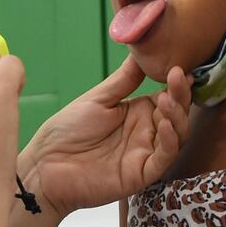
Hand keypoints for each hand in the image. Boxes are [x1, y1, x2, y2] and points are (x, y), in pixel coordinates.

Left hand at [21, 56, 191, 216]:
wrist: (44, 165)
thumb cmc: (66, 131)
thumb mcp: (97, 99)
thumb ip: (123, 81)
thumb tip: (140, 52)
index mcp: (137, 112)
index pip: (167, 96)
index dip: (176, 83)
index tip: (178, 68)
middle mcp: (145, 132)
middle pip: (176, 114)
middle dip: (180, 95)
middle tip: (178, 77)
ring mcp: (145, 153)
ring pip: (176, 135)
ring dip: (177, 116)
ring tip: (168, 98)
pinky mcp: (141, 174)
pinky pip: (164, 158)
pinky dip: (170, 141)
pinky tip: (166, 125)